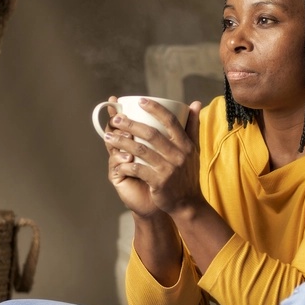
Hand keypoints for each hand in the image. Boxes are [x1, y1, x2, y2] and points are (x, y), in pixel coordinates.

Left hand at [104, 98, 203, 217]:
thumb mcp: (193, 150)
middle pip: (151, 134)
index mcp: (185, 144)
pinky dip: (126, 164)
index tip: (140, 101)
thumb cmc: (187, 174)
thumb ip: (193, 126)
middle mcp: (178, 155)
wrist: (188, 203)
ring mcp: (168, 169)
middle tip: (116, 119)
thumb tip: (195, 103)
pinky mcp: (159, 183)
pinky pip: (138, 169)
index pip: (170, 121)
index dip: (155, 109)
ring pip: (141, 150)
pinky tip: (117, 160)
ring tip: (109, 136)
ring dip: (122, 142)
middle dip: (130, 124)